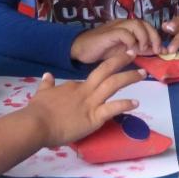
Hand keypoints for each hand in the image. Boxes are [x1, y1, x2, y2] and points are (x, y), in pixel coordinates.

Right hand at [25, 53, 144, 146]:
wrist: (36, 124)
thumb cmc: (37, 111)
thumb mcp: (41, 93)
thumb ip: (46, 84)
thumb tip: (47, 75)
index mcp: (74, 86)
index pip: (92, 78)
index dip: (104, 73)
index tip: (113, 69)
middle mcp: (85, 91)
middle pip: (106, 70)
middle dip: (121, 60)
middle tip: (134, 53)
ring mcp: (91, 103)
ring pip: (113, 84)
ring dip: (129, 77)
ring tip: (143, 73)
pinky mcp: (94, 117)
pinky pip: (113, 108)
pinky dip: (125, 104)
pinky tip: (136, 103)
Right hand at [70, 19, 161, 62]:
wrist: (79, 50)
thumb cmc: (101, 50)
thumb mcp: (124, 52)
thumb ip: (139, 50)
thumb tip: (156, 52)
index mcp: (127, 27)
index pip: (147, 26)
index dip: (157, 37)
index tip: (163, 51)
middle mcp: (122, 24)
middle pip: (144, 23)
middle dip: (154, 36)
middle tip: (156, 51)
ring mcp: (115, 27)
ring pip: (136, 24)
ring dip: (144, 37)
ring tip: (143, 50)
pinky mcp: (108, 33)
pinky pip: (124, 32)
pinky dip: (131, 41)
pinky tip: (130, 51)